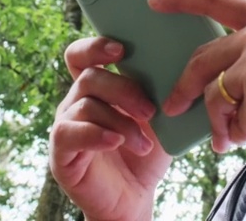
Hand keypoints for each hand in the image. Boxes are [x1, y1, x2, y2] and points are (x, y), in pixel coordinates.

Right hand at [49, 37, 172, 220]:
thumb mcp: (159, 118)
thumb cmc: (145, 153)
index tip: (122, 50)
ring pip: (86, 105)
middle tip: (151, 111)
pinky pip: (70, 133)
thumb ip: (161, 91)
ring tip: (144, 144)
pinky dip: (97, 135)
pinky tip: (116, 142)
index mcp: (96, 88)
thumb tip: (184, 65)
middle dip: (124, 90)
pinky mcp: (61, 153)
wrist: (134, 199)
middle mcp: (76, 102)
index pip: (81, 55)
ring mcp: (67, 126)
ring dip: (121, 121)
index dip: (96, 46)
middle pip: (90, 76)